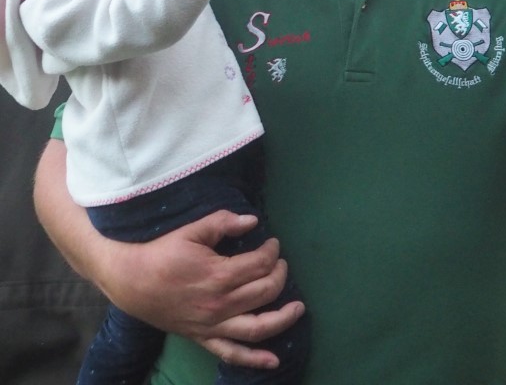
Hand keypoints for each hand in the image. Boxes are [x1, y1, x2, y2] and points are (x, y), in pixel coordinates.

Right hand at [95, 210, 304, 368]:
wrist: (132, 281)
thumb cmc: (163, 253)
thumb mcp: (192, 230)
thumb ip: (223, 222)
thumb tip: (253, 220)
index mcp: (218, 274)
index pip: (259, 264)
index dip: (272, 251)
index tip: (273, 243)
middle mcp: (220, 304)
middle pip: (264, 292)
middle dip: (279, 275)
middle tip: (281, 263)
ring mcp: (213, 325)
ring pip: (257, 327)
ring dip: (282, 318)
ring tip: (298, 308)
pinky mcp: (204, 338)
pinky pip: (232, 354)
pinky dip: (255, 359)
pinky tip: (274, 360)